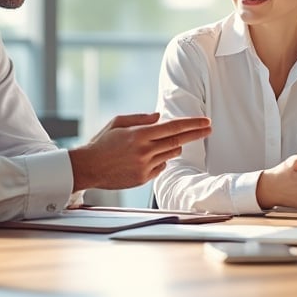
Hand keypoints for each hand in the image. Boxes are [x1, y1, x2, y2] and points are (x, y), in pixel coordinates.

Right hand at [69, 113, 210, 190]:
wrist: (88, 167)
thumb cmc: (102, 142)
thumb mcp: (117, 122)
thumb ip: (140, 118)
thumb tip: (159, 117)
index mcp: (139, 134)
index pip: (173, 127)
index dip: (192, 124)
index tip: (205, 122)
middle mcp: (145, 150)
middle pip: (178, 141)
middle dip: (196, 134)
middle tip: (209, 129)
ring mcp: (145, 166)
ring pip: (170, 154)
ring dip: (172, 147)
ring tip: (158, 144)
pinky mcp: (143, 179)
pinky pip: (161, 167)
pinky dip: (160, 160)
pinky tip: (145, 158)